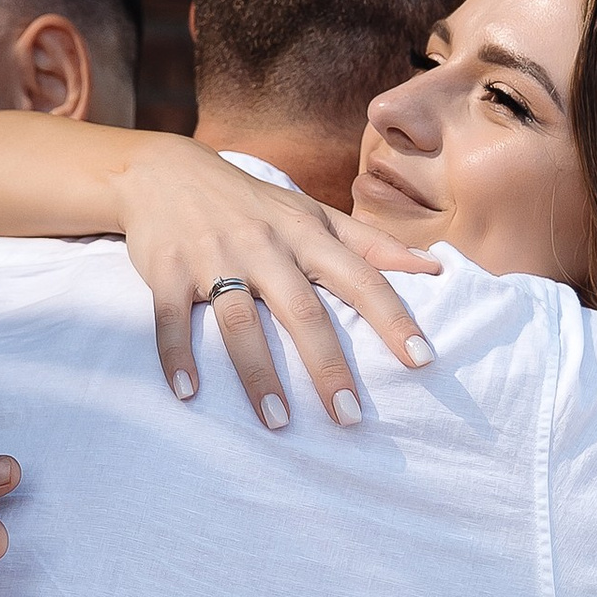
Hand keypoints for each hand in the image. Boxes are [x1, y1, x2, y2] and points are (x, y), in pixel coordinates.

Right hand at [113, 147, 439, 429]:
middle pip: (302, 310)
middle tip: (349, 417)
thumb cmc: (251, 203)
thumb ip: (371, 243)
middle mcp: (264, 246)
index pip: (361, 278)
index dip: (393, 318)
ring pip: (240, 321)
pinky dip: (177, 356)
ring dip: (258, 374)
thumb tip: (433, 268)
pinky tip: (188, 394)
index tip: (422, 360)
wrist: (163, 173)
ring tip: (278, 423)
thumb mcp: (311, 213)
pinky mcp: (167, 270)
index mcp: (305, 234)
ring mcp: (214, 257)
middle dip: (328, 365)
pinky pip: (172, 319)